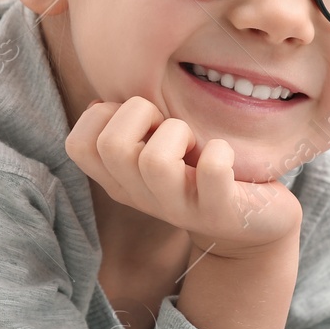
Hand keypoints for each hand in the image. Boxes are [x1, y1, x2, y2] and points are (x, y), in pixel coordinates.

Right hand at [65, 96, 301, 255]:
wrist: (251, 226)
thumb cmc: (201, 174)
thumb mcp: (157, 152)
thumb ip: (129, 129)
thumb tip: (100, 102)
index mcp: (120, 180)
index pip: (77, 145)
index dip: (103, 115)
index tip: (139, 120)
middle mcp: (141, 197)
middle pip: (111, 145)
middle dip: (142, 114)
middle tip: (171, 127)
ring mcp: (179, 208)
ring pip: (154, 161)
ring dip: (179, 133)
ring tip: (196, 144)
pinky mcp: (219, 212)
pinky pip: (211, 170)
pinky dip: (220, 151)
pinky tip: (226, 155)